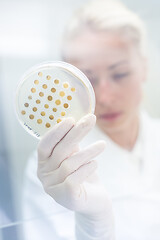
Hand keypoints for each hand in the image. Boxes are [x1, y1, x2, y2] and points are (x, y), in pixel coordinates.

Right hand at [37, 114, 114, 238]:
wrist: (94, 200)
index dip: (56, 131)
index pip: (44, 145)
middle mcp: (44, 176)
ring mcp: (53, 189)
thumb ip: (71, 143)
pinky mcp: (66, 198)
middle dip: (76, 133)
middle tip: (90, 120)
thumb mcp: (75, 156)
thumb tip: (78, 120)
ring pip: (69, 163)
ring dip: (88, 152)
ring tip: (102, 145)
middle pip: (59, 151)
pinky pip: (75, 178)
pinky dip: (87, 168)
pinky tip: (95, 164)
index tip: (71, 119)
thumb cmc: (83, 174)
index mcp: (43, 163)